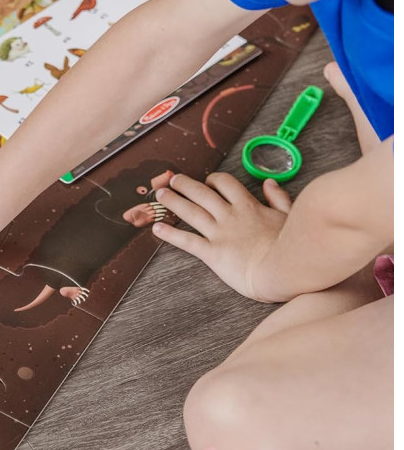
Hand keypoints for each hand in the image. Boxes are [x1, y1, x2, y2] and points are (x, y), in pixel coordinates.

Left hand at [152, 172, 292, 300]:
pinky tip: (157, 228)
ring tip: (160, 195)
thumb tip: (270, 182)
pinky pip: (187, 241)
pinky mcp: (212, 253)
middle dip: (185, 184)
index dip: (213, 179)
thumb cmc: (292, 246)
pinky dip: (170, 234)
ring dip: (173, 202)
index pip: (226, 184)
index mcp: (248, 206)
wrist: (285, 270)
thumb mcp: (289, 216)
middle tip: (172, 180)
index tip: (206, 180)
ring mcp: (220, 234)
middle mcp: (230, 216)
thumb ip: (278, 198)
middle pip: (202, 193)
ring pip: (190, 212)